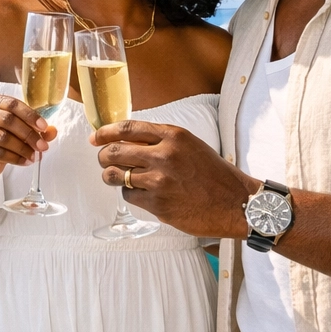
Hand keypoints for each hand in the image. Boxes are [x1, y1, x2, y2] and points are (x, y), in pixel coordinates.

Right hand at [0, 94, 53, 178]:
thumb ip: (36, 129)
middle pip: (8, 120)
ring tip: (35, 156)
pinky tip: (25, 161)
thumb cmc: (2, 138)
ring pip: (3, 138)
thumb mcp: (20, 130)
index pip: (12, 104)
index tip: (44, 127)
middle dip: (28, 134)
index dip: (30, 115)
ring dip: (23, 148)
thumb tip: (52, 131)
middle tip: (42, 145)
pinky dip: (15, 158)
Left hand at [90, 120, 256, 239]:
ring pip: (117, 175)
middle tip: (103, 160)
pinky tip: (141, 193)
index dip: (106, 132)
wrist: (235, 203)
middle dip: (103, 156)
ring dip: (111, 176)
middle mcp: (164, 155)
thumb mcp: (191, 145)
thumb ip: (162, 141)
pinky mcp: (158, 203)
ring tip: (115, 177)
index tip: (95, 137)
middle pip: (115, 151)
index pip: (128, 128)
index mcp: (173, 136)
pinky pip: (129, 196)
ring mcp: (160, 180)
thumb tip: (129, 141)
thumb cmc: (214, 174)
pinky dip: (131, 194)